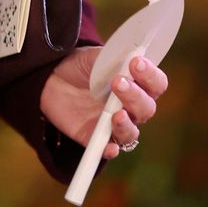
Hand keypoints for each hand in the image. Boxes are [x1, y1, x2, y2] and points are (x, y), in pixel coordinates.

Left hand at [40, 46, 168, 159]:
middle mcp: (130, 107)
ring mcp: (114, 124)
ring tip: (116, 114)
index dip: (151, 75)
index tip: (136, 63)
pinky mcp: (96, 137)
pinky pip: (108, 149)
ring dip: (126, 124)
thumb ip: (111, 57)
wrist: (51, 78)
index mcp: (136, 84)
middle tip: (118, 83)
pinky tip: (109, 146)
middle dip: (135, 96)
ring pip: (131, 132)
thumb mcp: (93, 56)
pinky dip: (110, 149)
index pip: (156, 83)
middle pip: (146, 108)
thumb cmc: (81, 66)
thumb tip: (129, 56)